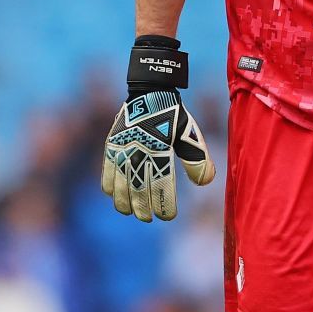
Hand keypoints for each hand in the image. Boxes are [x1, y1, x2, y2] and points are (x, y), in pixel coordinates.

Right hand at [101, 36, 215, 221]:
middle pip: (139, 190)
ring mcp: (123, 150)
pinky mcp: (111, 146)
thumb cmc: (173, 117)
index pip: (162, 186)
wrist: (150, 93)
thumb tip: (206, 182)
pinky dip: (109, 186)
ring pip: (120, 185)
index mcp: (161, 150)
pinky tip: (115, 195)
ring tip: (130, 212)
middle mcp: (139, 152)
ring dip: (125, 202)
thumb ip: (198, 159)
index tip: (168, 216)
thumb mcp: (190, 134)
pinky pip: (106, 172)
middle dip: (142, 208)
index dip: (164, 205)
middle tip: (148, 218)